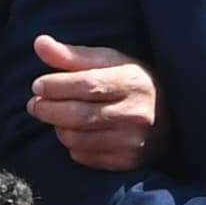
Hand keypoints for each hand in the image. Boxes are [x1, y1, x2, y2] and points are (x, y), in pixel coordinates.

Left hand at [28, 35, 163, 172]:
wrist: (170, 118)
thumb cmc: (132, 83)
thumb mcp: (110, 62)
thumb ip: (73, 55)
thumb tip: (39, 43)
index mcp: (133, 82)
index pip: (88, 84)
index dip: (57, 86)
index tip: (37, 84)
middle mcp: (135, 113)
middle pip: (78, 115)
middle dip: (47, 109)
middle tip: (35, 103)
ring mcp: (131, 141)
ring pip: (76, 138)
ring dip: (58, 127)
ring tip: (56, 116)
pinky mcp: (125, 161)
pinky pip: (83, 156)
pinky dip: (72, 144)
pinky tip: (75, 132)